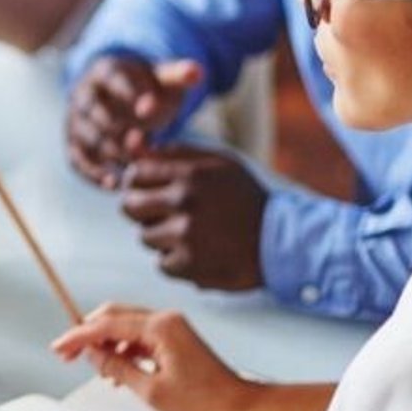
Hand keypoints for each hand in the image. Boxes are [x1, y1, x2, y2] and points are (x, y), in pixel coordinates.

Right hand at [51, 303, 252, 410]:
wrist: (238, 404)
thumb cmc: (205, 399)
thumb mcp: (151, 390)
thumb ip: (117, 368)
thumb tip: (94, 355)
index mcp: (160, 327)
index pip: (107, 325)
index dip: (79, 336)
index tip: (60, 347)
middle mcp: (165, 319)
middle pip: (113, 316)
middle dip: (88, 333)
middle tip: (68, 353)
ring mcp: (170, 326)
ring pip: (125, 325)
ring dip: (104, 342)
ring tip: (91, 365)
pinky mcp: (174, 336)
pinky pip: (139, 335)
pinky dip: (122, 348)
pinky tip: (115, 367)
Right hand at [63, 55, 202, 186]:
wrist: (121, 99)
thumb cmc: (147, 88)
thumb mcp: (163, 78)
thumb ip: (180, 75)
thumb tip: (196, 73)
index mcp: (105, 71)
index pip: (114, 80)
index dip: (131, 94)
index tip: (152, 109)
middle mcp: (83, 94)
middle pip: (96, 112)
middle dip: (120, 130)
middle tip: (145, 143)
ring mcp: (75, 120)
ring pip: (87, 138)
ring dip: (110, 154)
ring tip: (135, 167)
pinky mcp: (73, 143)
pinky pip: (77, 160)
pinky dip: (93, 173)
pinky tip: (115, 185)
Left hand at [118, 144, 265, 290]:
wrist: (282, 241)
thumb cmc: (245, 197)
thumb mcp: (218, 163)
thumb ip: (176, 153)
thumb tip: (134, 145)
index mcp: (190, 174)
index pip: (135, 174)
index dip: (140, 183)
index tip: (150, 189)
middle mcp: (184, 202)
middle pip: (129, 206)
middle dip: (142, 210)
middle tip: (163, 213)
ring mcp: (185, 235)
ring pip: (144, 236)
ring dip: (162, 237)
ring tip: (189, 233)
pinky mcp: (190, 265)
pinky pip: (162, 263)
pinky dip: (176, 261)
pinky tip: (199, 253)